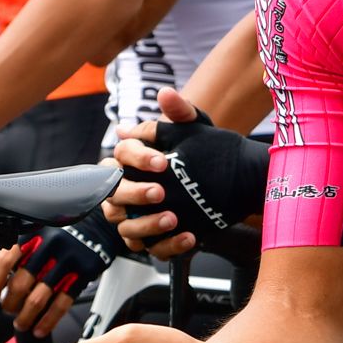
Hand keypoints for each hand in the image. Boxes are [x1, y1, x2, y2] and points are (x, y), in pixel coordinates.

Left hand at [0, 209, 121, 331]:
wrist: (98, 228)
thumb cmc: (64, 234)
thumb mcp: (40, 233)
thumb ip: (21, 251)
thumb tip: (0, 280)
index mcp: (33, 234)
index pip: (6, 260)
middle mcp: (48, 246)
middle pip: (21, 283)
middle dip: (10, 303)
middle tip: (8, 310)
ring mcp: (66, 261)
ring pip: (38, 298)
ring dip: (26, 317)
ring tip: (21, 323)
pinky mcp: (82, 274)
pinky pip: (60, 304)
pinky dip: (48, 321)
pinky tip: (40, 328)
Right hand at [107, 88, 227, 260]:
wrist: (229, 182)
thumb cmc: (200, 154)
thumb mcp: (196, 130)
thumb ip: (181, 112)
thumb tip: (165, 93)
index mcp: (131, 161)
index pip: (120, 156)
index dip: (137, 159)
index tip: (162, 161)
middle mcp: (126, 190)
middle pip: (113, 195)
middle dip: (134, 194)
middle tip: (160, 191)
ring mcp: (136, 218)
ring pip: (126, 228)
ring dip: (148, 224)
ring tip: (173, 218)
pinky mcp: (153, 239)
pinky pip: (152, 249)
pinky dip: (169, 245)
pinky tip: (189, 237)